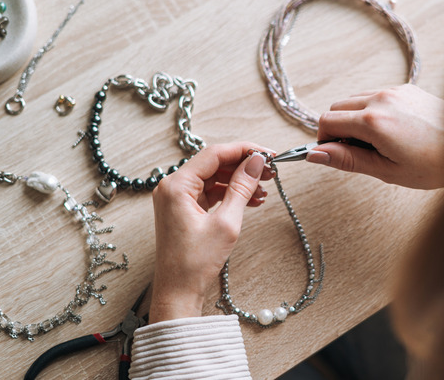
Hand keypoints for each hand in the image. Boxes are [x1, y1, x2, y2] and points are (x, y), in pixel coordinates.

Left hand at [148, 142, 275, 322]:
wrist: (178, 292)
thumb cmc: (195, 263)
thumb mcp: (226, 222)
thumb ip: (241, 188)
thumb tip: (256, 162)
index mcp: (177, 185)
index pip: (215, 154)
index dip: (244, 150)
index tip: (267, 154)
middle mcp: (172, 186)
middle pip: (214, 163)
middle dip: (243, 165)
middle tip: (270, 170)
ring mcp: (176, 198)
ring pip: (213, 176)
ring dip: (238, 180)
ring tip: (264, 188)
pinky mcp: (182, 209)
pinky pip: (209, 191)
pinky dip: (229, 192)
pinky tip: (251, 199)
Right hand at [308, 84, 443, 188]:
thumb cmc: (436, 164)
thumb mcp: (386, 170)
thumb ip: (347, 159)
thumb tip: (314, 155)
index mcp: (373, 121)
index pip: (326, 121)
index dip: (325, 141)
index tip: (336, 155)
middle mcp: (381, 99)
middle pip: (337, 107)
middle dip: (339, 130)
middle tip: (359, 153)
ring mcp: (395, 90)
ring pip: (355, 100)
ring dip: (355, 120)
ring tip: (378, 144)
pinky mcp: (407, 88)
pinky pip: (375, 95)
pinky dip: (373, 111)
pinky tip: (393, 132)